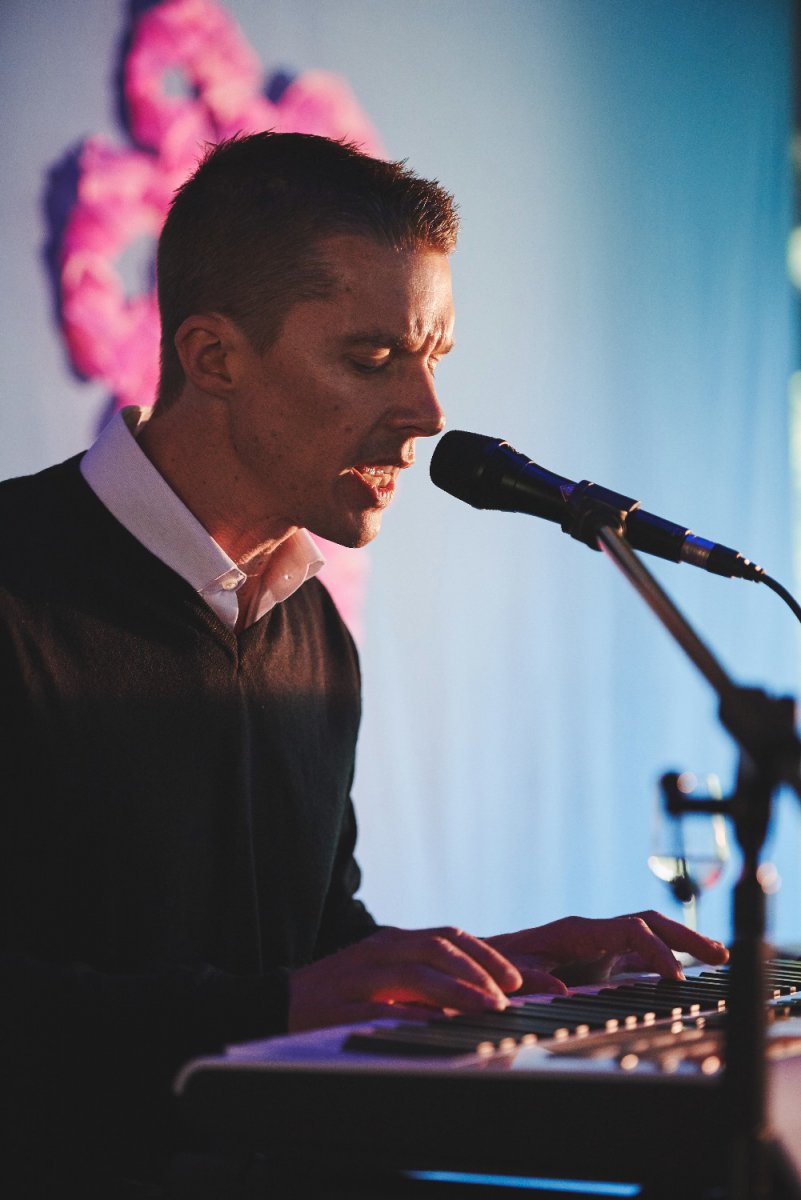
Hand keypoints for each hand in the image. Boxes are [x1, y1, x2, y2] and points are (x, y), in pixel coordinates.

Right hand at [288, 925, 522, 1031]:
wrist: (276, 1004)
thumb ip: (423, 981)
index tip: (519, 978)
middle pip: (439, 946)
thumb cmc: (339, 996)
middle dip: (481, 969)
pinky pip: (384, 1004)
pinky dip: (415, 1013)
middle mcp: (380, 950)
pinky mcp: (341, 1004)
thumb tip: (478, 996)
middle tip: (510, 996)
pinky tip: (440, 1025)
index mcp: (394, 942)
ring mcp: (360, 974)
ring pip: (418, 970)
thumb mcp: (385, 980)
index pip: (448, 936)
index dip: (487, 955)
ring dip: (459, 989)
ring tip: (490, 1008)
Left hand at [485, 910, 728, 992]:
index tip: (676, 977)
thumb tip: (558, 989)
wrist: (486, 961)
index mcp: (578, 931)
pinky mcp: (601, 961)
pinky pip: (641, 955)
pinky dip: (667, 959)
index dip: (656, 951)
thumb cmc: (497, 966)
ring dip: (683, 943)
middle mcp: (595, 932)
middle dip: (685, 936)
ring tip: (720, 956)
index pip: (630, 930)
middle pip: (649, 923)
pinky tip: (689, 972)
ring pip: (651, 936)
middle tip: (719, 955)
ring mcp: (601, 945)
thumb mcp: (510, 971)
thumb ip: (530, 977)